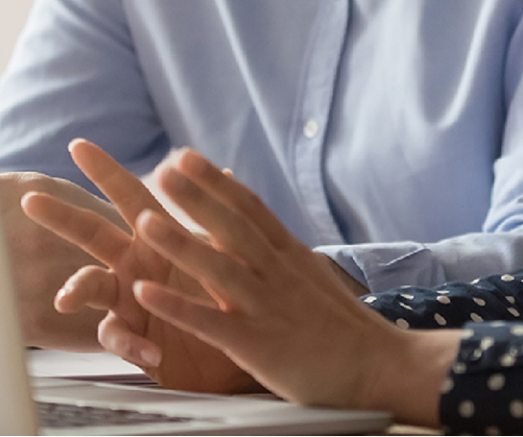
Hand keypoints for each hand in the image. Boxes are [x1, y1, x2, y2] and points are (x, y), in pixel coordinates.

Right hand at [20, 140, 257, 393]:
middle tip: (31, 201)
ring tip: (67, 298)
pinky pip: (118, 337)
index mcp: (157, 236)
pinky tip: (150, 349)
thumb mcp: (224, 253)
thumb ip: (213, 217)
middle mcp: (134, 263)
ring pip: (88, 287)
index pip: (129, 196)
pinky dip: (132, 343)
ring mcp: (128, 300)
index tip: (79, 145)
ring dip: (76, 289)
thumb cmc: (223, 297)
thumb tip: (222, 171)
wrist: (236, 349)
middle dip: (61, 217)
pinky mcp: (133, 338)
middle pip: (91, 233)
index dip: (106, 171)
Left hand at [125, 148, 458, 422]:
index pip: (250, 209)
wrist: (377, 365)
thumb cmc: (342, 327)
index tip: (186, 157)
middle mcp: (278, 273)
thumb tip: (264, 227)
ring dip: (180, 243)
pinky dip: (177, 306)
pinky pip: (210, 322)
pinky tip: (145, 293)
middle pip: (233, 227)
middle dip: (197, 197)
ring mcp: (268, 306)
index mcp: (291, 255)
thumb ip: (284, 253)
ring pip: (219, 268)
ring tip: (145, 219)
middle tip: (163, 168)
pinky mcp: (258, 344)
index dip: (217, 182)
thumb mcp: (313, 276)